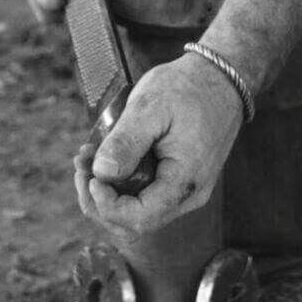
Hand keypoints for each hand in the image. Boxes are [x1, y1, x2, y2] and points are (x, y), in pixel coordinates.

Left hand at [73, 52, 244, 237]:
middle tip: (81, 162)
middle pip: (133, 222)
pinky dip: (120, 182)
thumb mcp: (151, 106)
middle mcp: (188, 196)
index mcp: (185, 182)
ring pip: (136, 211)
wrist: (220, 79)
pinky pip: (144, 195)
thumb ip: (127, 141)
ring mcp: (184, 191)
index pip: (139, 218)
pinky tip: (105, 156)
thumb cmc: (188, 88)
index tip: (90, 174)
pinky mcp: (177, 181)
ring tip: (88, 156)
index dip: (106, 205)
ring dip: (106, 190)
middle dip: (99, 198)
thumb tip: (102, 173)